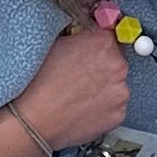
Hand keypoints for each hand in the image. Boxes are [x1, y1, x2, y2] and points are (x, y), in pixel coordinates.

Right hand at [16, 23, 136, 152]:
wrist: (36, 119)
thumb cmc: (40, 84)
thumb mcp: (57, 46)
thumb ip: (80, 39)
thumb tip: (87, 40)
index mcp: (102, 43)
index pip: (110, 38)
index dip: (97, 47)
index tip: (92, 54)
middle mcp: (117, 66)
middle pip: (116, 62)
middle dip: (102, 68)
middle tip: (80, 78)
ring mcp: (120, 92)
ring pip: (116, 86)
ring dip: (104, 89)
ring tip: (79, 95)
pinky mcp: (119, 114)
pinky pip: (115, 107)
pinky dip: (103, 108)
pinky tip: (83, 107)